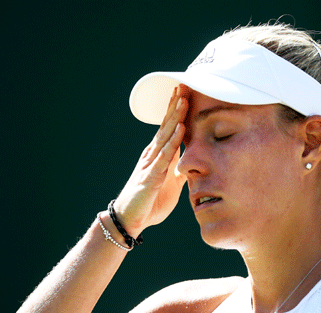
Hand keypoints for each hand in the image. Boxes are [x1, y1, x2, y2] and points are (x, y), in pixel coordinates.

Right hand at [113, 86, 187, 236]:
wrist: (129, 219)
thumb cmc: (148, 203)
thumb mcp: (170, 186)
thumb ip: (178, 172)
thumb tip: (191, 163)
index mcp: (157, 156)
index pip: (169, 129)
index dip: (177, 112)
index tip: (186, 93)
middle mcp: (152, 155)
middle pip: (166, 126)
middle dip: (175, 106)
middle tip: (184, 84)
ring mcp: (151, 163)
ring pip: (165, 135)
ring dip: (175, 117)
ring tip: (184, 99)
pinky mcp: (151, 176)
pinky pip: (164, 155)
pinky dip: (174, 140)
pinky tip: (181, 128)